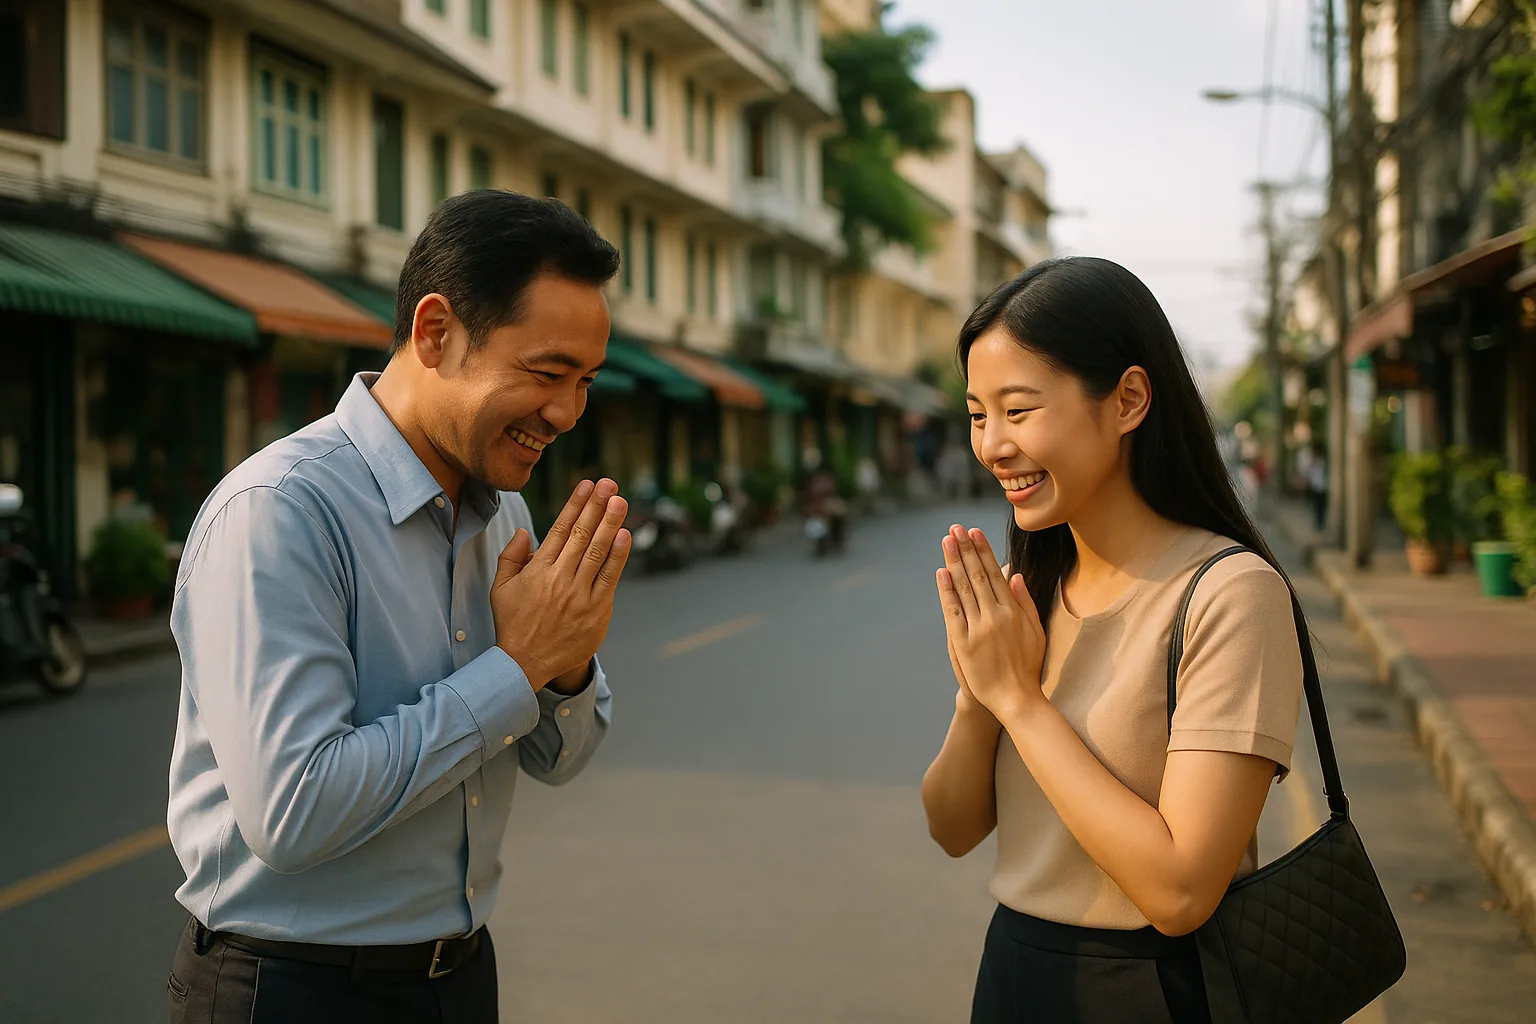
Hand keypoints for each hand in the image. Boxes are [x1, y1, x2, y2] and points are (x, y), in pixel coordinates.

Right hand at [493, 479, 630, 689]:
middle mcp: (559, 580)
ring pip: (598, 553)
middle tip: (610, 484)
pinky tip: (625, 536)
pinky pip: (609, 579)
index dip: (575, 505)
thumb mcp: (501, 588)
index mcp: (537, 570)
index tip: (588, 485)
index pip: (560, 530)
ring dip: (611, 524)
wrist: (524, 664)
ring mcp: (579, 596)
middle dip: (597, 507)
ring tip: (621, 501)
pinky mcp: (595, 612)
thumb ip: (511, 557)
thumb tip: (525, 531)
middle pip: (582, 536)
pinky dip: (618, 557)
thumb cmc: (513, 623)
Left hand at [936, 525, 1045, 720]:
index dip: (983, 551)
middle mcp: (995, 615)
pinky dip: (946, 591)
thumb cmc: (1027, 666)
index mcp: (1013, 611)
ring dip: (954, 562)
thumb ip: (1025, 602)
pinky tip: (942, 573)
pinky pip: (953, 611)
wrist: (1015, 698)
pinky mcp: (963, 642)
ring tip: (947, 541)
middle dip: (965, 549)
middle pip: (977, 575)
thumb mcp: (1036, 632)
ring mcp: (977, 628)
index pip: (994, 573)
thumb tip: (1015, 575)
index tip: (974, 532)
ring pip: (964, 588)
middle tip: (955, 528)